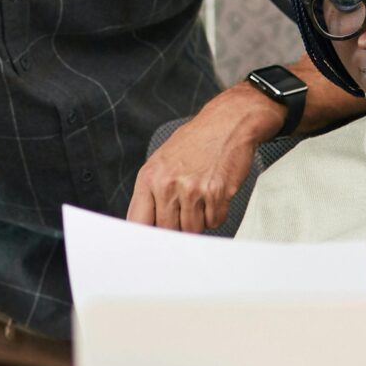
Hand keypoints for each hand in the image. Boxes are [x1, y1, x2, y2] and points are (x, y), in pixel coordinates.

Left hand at [123, 83, 276, 231]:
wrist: (227, 123)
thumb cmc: (195, 142)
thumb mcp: (162, 161)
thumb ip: (152, 192)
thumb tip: (146, 224)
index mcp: (149, 177)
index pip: (138, 220)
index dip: (145, 236)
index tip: (153, 243)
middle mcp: (168, 184)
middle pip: (167, 230)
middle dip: (178, 225)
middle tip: (186, 210)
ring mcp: (192, 190)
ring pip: (192, 229)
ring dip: (199, 220)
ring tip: (202, 197)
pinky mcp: (216, 193)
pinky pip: (215, 221)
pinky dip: (217, 214)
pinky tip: (215, 194)